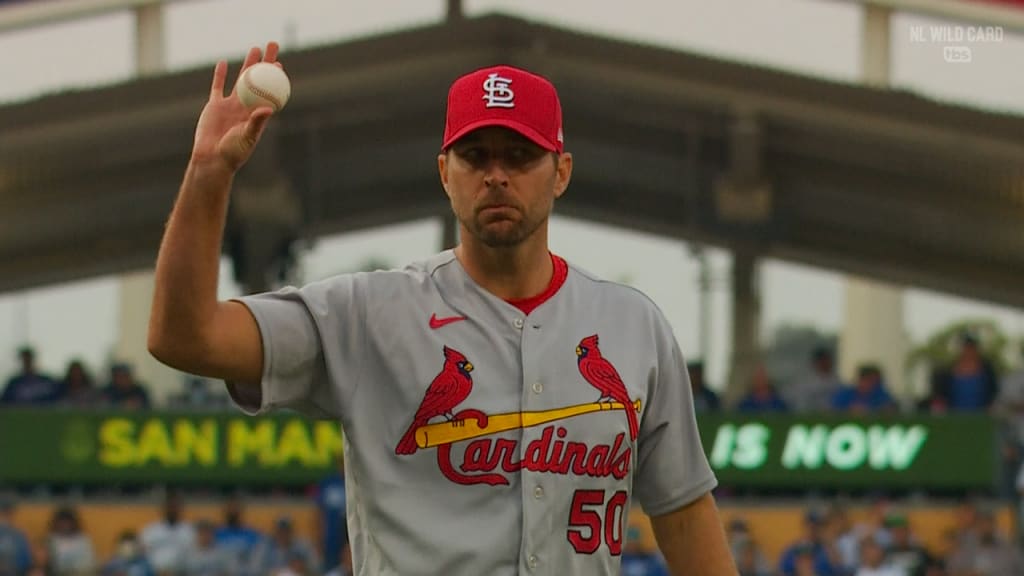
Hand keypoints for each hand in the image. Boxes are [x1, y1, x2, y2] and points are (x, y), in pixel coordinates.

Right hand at [191, 42, 279, 172]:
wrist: (211, 158)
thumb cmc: (233, 152)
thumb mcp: (247, 138)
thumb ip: (256, 123)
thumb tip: (269, 108)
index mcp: (257, 115)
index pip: (270, 91)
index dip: (275, 78)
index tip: (280, 66)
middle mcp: (246, 107)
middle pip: (259, 80)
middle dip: (265, 64)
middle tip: (271, 47)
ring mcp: (230, 105)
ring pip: (241, 80)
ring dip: (248, 65)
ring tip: (255, 49)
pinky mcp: (215, 106)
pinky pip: (217, 87)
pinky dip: (219, 75)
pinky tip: (223, 62)